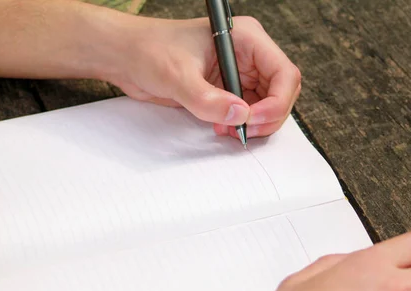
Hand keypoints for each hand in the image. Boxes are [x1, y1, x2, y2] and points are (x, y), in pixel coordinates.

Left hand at [107, 16, 301, 138]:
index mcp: (246, 39)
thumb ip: (209, 100)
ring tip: (229, 130)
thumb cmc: (149, 50)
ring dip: (254, 124)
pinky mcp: (227, 90)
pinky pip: (248, 112)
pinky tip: (221, 127)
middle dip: (267, 116)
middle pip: (281, 93)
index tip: (254, 120)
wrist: (126, 57)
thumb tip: (240, 116)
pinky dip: (241, 125)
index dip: (277, 102)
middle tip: (243, 131)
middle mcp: (248, 56)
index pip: (283, 73)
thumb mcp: (178, 76)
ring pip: (267, 106)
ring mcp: (239, 74)